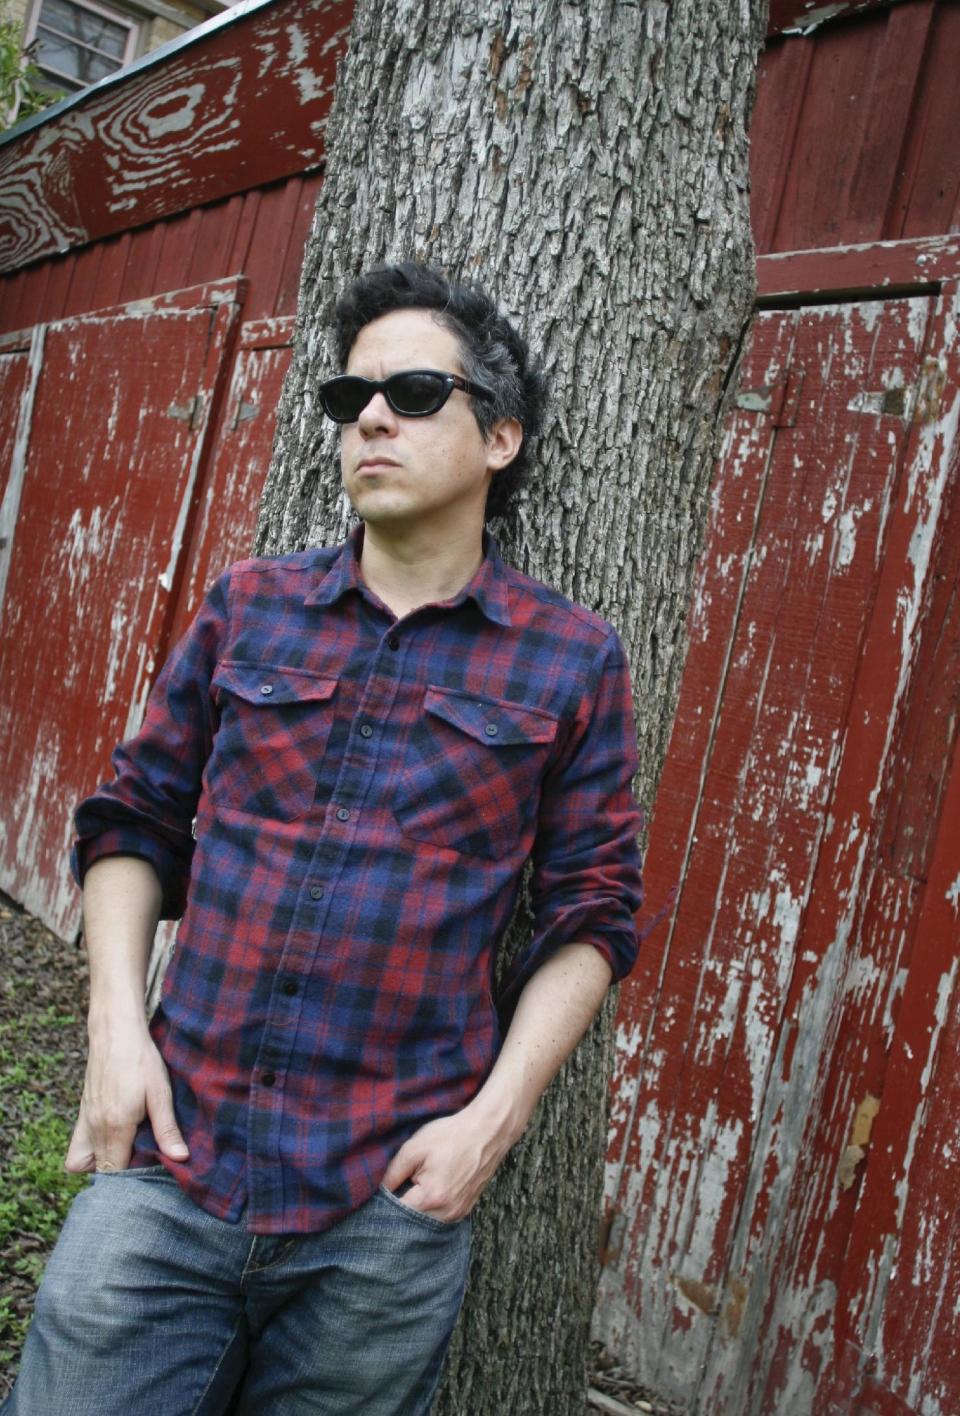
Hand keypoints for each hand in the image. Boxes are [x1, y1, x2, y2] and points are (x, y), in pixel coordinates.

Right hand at [65, 1022, 188, 1173]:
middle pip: (101, 1172)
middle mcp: (95, 1129)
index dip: (133, 1178)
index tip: (151, 1169)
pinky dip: (91, 1153)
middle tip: (144, 1160)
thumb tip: (180, 1158)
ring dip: (105, 1164)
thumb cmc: (141, 1060)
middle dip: (121, 1175)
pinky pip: (77, 1149)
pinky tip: (115, 1140)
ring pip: (85, 1163)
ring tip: (130, 1151)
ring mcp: (85, 1122)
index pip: (116, 1173)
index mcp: (116, 1127)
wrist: (115, 1032)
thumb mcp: (160, 1093)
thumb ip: (167, 1129)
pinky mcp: (82, 1114)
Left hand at [380, 1106, 514, 1222]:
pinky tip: (430, 1190)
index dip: (385, 1205)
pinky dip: (431, 1209)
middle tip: (399, 1188)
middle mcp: (446, 1213)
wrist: (487, 1132)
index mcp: (431, 1198)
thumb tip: (380, 1191)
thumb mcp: (415, 1147)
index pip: (397, 1215)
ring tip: (415, 1188)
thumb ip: (393, 1172)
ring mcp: (458, 1214)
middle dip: (401, 1210)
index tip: (382, 1194)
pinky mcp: (465, 1210)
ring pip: (426, 1222)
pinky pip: (440, 1218)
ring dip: (417, 1210)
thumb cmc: (451, 1136)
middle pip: (412, 1223)